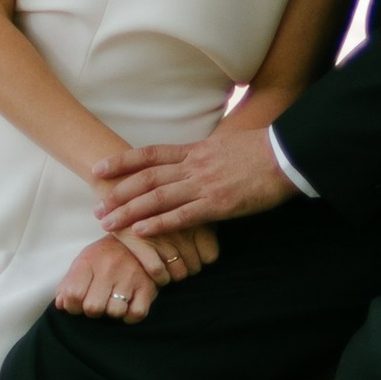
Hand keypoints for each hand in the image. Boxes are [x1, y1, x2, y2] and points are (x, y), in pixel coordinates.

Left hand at [54, 235, 161, 323]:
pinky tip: (128, 306)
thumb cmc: (106, 254)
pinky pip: (136, 314)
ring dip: (112, 312)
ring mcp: (130, 277)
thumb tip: (61, 304)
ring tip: (114, 302)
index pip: (72, 294)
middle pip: (93, 308)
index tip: (78, 303)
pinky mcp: (147, 286)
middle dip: (93, 310)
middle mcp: (109, 268)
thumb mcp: (84, 261)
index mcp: (89, 261)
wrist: (138, 238)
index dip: (72, 306)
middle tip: (98, 301)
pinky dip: (130, 316)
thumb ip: (68, 283)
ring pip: (115, 312)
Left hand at [101, 123, 292, 232]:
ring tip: (107, 223)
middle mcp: (193, 166)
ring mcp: (203, 185)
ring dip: (128, 211)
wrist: (284, 155)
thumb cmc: (260, 152)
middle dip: (117, 192)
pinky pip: (181, 216)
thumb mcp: (225, 146)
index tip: (99, 168)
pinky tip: (140, 232)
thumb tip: (189, 163)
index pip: (150, 154)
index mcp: (195, 150)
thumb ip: (203, 156)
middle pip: (146, 178)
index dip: (122, 161)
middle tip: (96, 207)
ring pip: (156, 198)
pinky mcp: (216, 205)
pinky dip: (158, 224)